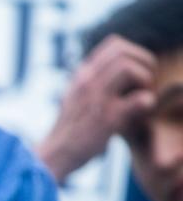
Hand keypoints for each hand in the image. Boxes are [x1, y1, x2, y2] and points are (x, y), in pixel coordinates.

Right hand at [38, 35, 156, 182]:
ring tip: (141, 97)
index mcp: (82, 76)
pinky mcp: (107, 120)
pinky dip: (147, 102)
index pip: (114, 44)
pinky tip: (141, 111)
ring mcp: (96, 100)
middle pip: (124, 52)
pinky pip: (138, 99)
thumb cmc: (69, 132)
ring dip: (145, 80)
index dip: (135, 53)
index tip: (137, 71)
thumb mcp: (75, 98)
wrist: (53, 156)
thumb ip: (94, 82)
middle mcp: (86, 83)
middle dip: (145, 63)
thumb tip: (118, 72)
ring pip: (130, 68)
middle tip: (145, 84)